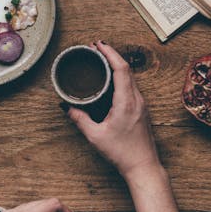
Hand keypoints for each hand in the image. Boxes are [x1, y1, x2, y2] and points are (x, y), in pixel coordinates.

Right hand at [66, 40, 160, 179]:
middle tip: (95, 49)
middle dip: (111, 55)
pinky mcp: (142, 110)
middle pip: (127, 69)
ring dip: (117, 65)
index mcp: (126, 102)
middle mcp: (137, 99)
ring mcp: (142, 104)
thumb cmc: (122, 153)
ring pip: (131, 77)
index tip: (98, 45)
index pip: (121, 69)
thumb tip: (67, 107)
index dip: (110, 53)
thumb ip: (80, 119)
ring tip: (102, 60)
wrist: (143, 166)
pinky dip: (121, 77)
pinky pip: (132, 86)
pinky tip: (112, 79)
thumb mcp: (95, 136)